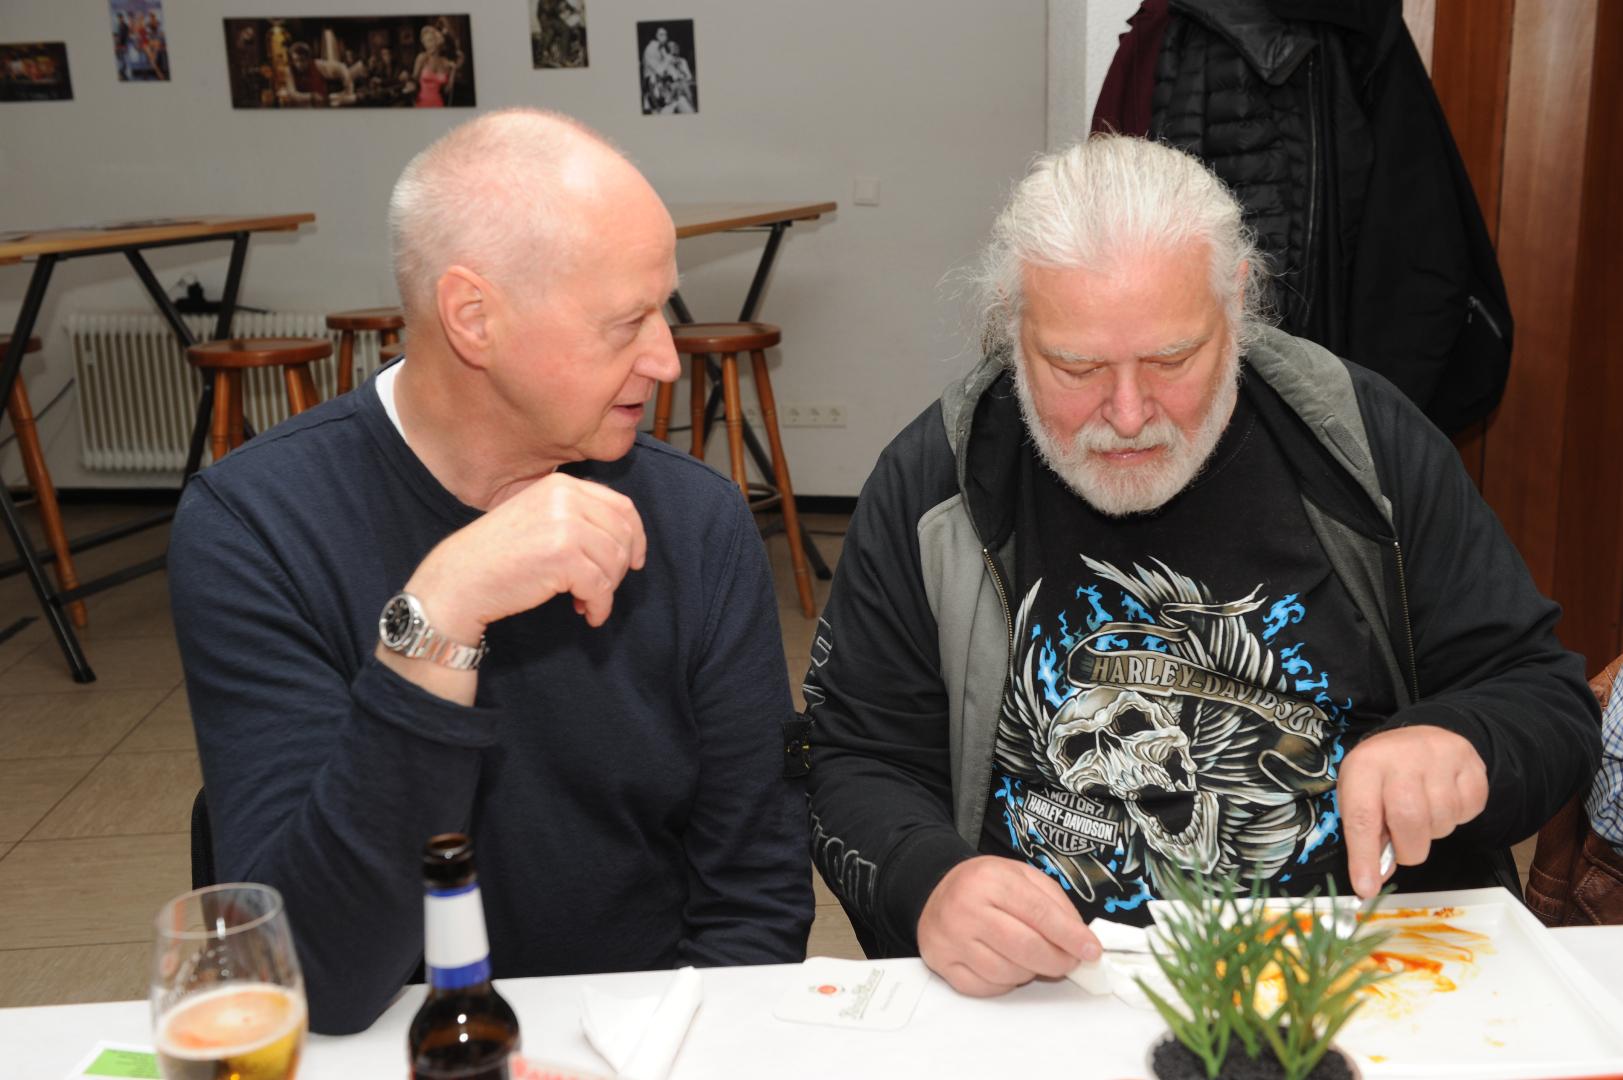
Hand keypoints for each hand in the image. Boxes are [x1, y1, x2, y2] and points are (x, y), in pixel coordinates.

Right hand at [407, 472, 647, 638]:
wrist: (461, 578)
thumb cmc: (498, 555)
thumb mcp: (539, 517)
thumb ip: (576, 516)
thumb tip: (625, 537)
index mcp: (562, 486)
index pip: (622, 507)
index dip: (635, 537)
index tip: (634, 560)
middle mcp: (566, 498)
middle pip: (623, 535)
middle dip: (619, 568)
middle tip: (599, 588)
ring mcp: (566, 525)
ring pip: (616, 563)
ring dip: (606, 590)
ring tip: (585, 601)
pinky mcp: (564, 556)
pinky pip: (601, 587)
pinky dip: (599, 606)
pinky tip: (585, 613)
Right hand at [916, 856, 1099, 996]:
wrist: (935, 892)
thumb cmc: (985, 885)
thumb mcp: (1021, 876)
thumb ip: (1054, 903)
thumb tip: (1080, 939)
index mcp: (991, 880)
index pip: (1039, 913)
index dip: (1070, 936)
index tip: (1091, 951)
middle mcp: (966, 908)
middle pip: (1026, 947)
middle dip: (1057, 960)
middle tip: (1069, 962)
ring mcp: (951, 939)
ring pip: (1007, 972)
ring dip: (1030, 971)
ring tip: (1030, 957)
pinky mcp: (942, 963)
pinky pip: (986, 987)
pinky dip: (1004, 982)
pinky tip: (1005, 964)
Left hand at [1337, 724, 1487, 898]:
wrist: (1420, 739)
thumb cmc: (1384, 777)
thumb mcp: (1362, 795)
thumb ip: (1367, 835)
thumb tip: (1373, 881)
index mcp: (1364, 766)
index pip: (1363, 816)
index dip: (1364, 857)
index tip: (1367, 888)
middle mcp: (1401, 757)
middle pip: (1409, 820)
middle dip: (1409, 849)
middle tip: (1407, 848)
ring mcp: (1439, 756)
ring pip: (1442, 819)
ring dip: (1434, 832)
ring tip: (1424, 814)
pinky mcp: (1471, 763)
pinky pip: (1470, 810)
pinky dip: (1459, 818)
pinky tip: (1445, 802)